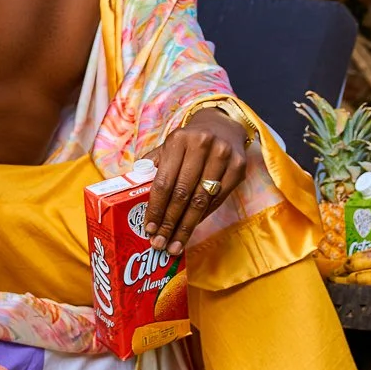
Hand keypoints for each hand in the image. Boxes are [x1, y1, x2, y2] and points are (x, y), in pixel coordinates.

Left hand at [143, 108, 250, 256]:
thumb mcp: (168, 146)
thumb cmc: (188, 142)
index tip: (149, 229)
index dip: (155, 208)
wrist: (222, 125)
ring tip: (175, 244)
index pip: (164, 181)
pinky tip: (192, 228)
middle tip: (160, 244)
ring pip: (202, 200)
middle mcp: (202, 145)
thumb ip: (152, 167)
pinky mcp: (238, 167)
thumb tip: (132, 193)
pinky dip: (203, 216)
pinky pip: (218, 199)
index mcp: (178, 140)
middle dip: (169, 223)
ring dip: (186, 227)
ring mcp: (223, 156)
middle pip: (183, 194)